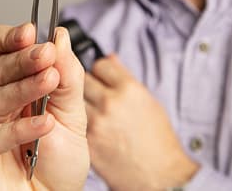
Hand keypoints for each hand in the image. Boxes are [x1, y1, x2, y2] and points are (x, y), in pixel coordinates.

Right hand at [0, 23, 89, 190]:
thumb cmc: (59, 156)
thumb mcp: (73, 110)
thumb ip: (67, 74)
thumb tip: (60, 36)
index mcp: (9, 82)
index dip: (8, 38)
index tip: (29, 31)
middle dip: (24, 60)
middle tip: (47, 55)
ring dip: (23, 90)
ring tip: (49, 83)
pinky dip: (16, 130)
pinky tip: (43, 124)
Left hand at [84, 54, 198, 190]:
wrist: (157, 175)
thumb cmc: (157, 137)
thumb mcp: (147, 100)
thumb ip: (124, 77)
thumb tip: (110, 57)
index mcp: (128, 88)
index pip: (101, 64)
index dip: (102, 70)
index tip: (103, 76)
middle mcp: (110, 102)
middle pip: (85, 78)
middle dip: (90, 84)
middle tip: (97, 94)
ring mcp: (96, 122)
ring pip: (76, 99)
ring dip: (81, 102)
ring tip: (94, 111)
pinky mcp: (87, 141)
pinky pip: (74, 121)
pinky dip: (78, 122)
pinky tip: (91, 126)